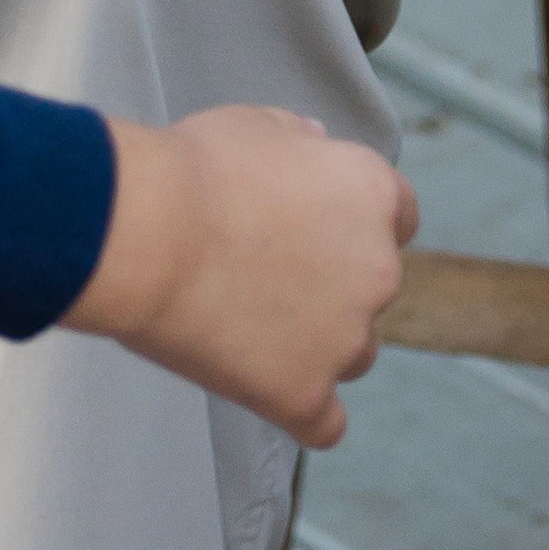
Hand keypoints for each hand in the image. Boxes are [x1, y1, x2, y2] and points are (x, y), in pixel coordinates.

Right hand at [73, 102, 415, 444]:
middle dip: (332, 285)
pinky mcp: (306, 394)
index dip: (354, 225)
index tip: (314, 231)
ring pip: (354, 354)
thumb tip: (316, 146)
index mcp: (373, 193)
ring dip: (317, 345)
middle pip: (374, 288)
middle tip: (263, 276)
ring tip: (249, 329)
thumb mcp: (257, 125)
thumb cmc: (193, 170)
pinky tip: (267, 392)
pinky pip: (325, 424)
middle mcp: (379, 268)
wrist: (148, 232)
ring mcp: (347, 338)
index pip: (400, 217)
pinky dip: (302, 412)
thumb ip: (300, 141)